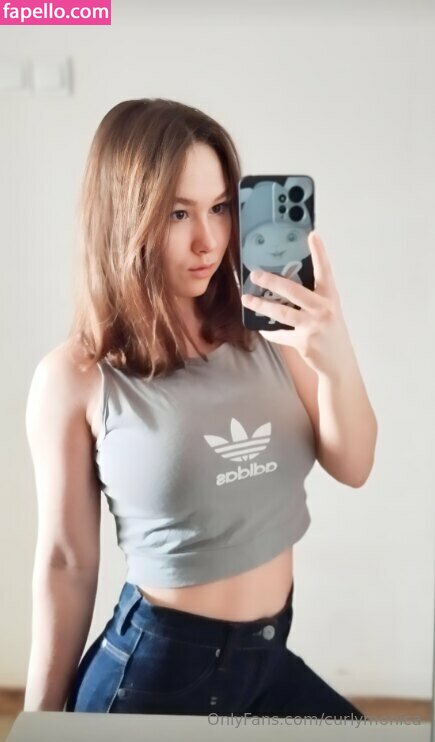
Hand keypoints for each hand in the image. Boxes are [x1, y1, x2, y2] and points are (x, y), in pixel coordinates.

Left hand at [240, 231, 354, 377]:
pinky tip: (261, 328)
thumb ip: (312, 297)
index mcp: (330, 297)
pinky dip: (270, 331)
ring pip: (281, 312)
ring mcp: (314, 326)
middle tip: (255, 274)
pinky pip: (281, 334)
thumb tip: (285, 284)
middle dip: (272, 281)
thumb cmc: (331, 332)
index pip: (325, 270)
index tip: (312, 234)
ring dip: (261, 305)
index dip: (319, 252)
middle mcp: (323, 309)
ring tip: (247, 300)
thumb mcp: (328, 310)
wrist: (339, 363)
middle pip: (293, 291)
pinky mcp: (304, 342)